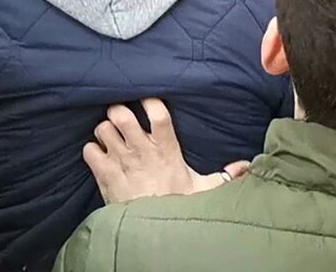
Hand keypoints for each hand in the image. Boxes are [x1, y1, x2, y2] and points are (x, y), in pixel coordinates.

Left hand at [84, 98, 249, 204]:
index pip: (158, 113)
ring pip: (103, 128)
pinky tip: (101, 155)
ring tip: (111, 135)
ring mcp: (120, 162)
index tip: (149, 101)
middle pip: (122, 114)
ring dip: (105, 129)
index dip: (150, 102)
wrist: (152, 234)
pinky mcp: (104, 175)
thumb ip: (225, 176)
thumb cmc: (178, 207)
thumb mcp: (204, 191)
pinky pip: (89, 150)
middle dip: (120, 111)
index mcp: (166, 150)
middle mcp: (141, 151)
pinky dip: (92, 150)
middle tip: (123, 116)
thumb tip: (246, 167)